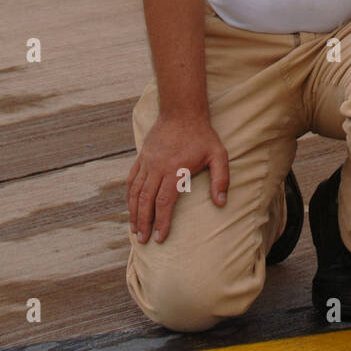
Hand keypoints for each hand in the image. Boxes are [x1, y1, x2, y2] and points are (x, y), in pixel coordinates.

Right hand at [126, 114, 228, 243]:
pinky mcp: (142, 157)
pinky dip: (129, 195)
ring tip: (134, 229)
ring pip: (135, 192)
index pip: (164, 203)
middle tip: (143, 239)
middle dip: (143, 222)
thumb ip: (221, 179)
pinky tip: (130, 206)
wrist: (182, 111)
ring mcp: (147, 162)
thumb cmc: (202, 135)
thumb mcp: (218, 155)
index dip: (161, 222)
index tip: (160, 237)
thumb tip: (221, 203)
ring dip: (133, 212)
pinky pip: (131, 179)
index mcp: (175, 170)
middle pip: (146, 201)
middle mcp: (157, 168)